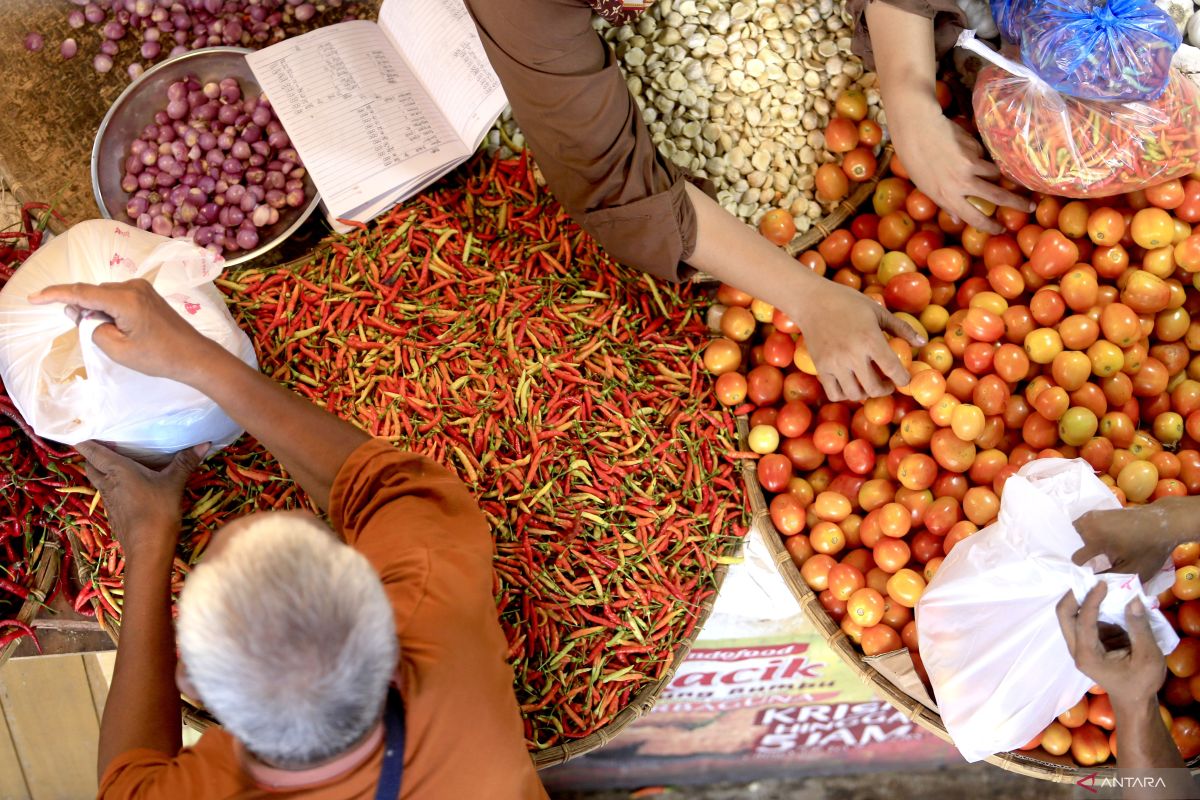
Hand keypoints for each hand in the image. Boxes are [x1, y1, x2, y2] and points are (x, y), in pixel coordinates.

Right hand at [29, 279, 220, 383]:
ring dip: (97, 310)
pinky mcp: (147, 295)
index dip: (55, 295)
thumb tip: (88, 316)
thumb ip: (94, 329)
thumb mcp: (118, 349)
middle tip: (82, 328)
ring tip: (110, 333)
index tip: (34, 298)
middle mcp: (133, 286)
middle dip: (81, 308)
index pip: (81, 292)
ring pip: (105, 295)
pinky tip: (117, 326)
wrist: (194, 356)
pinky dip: (109, 309)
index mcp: (125, 299)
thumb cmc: (159, 357)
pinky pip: (118, 297)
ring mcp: (142, 288)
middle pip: (93, 293)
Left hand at [76, 441, 207, 566]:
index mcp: (117, 470)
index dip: (84, 441)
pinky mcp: (114, 514)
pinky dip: (112, 487)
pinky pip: (108, 494)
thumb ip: (185, 462)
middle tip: (104, 446)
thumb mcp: (174, 483)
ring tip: (116, 464)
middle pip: (90, 466)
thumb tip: (205, 443)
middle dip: (92, 456)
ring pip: (98, 481)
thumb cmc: (158, 510)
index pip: (92, 452)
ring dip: (102, 472)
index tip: (83, 430)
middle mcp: (107, 483)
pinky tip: (127, 488)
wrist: (148, 548)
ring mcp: (109, 501)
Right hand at [789, 280, 924, 401]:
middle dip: (885, 389)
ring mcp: (834, 363)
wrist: (812, 300)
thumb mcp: (878, 311)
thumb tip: (922, 342)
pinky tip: (849, 383)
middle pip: (874, 388)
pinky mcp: (820, 367)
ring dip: (865, 393)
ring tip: (867, 383)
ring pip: (854, 394)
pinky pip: (834, 393)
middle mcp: (852, 355)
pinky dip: (844, 394)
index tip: (904, 379)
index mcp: (870, 339)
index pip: (893, 370)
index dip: (903, 380)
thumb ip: (901, 328)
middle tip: (887, 383)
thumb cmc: (848, 302)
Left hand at [889, 108, 1031, 234]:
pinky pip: (985, 155)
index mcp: (947, 197)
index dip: (989, 226)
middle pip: (997, 196)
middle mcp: (961, 183)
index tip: (1000, 230)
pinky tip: (966, 150)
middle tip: (1030, 206)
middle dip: (1017, 202)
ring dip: (997, 174)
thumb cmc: (916, 162)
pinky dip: (981, 155)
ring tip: (995, 171)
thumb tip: (957, 218)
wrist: (916, 131)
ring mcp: (970, 164)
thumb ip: (944, 203)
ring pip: (996, 173)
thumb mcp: (926, 188)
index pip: (973, 218)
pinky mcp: (974, 148)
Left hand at [1056, 584, 1165, 709]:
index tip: (1103, 583)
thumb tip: (1133, 599)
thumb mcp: (1148, 657)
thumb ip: (1139, 628)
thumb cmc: (1141, 682)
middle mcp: (1077, 649)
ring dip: (1082, 599)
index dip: (1091, 599)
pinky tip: (1107, 598)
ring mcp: (1080, 646)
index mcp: (1087, 655)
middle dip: (1075, 595)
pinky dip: (1092, 607)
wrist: (1135, 701)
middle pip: (1064, 615)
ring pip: (1070, 616)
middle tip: (1092, 580)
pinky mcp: (1088, 643)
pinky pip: (1083, 620)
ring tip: (1099, 585)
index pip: (1082, 620)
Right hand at [1072, 501, 1177, 583]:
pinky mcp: (1099, 512)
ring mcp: (1093, 515)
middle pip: (1074, 544)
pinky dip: (1090, 533)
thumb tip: (1090, 583)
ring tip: (1098, 551)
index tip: (1093, 574)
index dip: (1084, 569)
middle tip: (1096, 562)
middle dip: (1083, 553)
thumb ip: (1108, 578)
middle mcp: (1089, 525)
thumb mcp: (1132, 571)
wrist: (1164, 524)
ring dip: (1084, 542)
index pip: (1076, 559)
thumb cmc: (1150, 550)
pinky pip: (1085, 525)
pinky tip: (1104, 541)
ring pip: (1077, 533)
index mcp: (1095, 540)